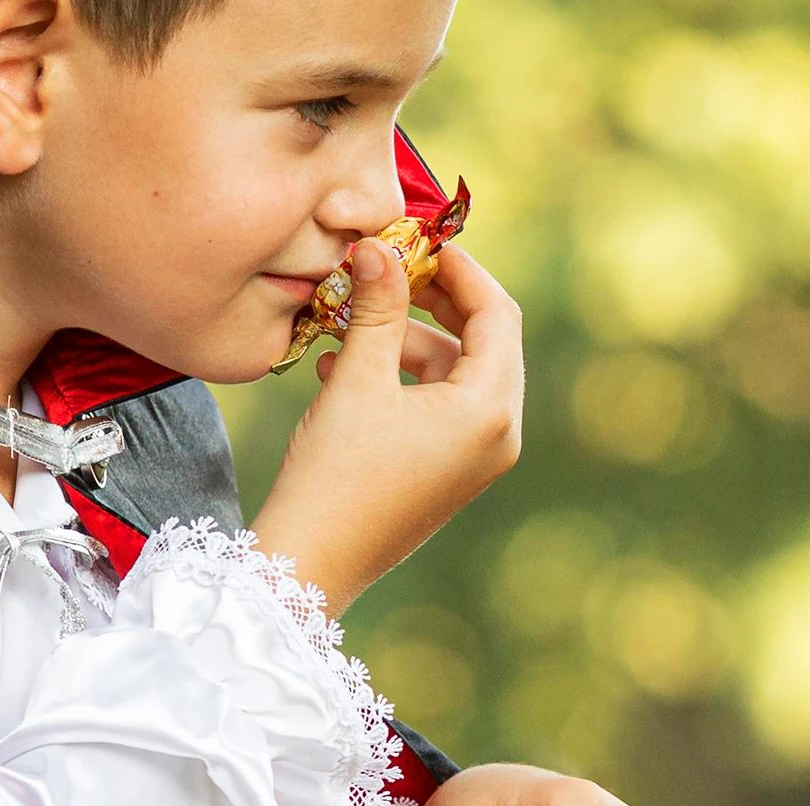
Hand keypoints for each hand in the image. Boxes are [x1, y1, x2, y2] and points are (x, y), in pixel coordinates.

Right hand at [253, 241, 523, 616]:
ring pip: (456, 373)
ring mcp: (476, 459)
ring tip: (346, 320)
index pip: (497, 313)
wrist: (312, 563)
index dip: (459, 268)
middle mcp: (497, 436)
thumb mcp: (357, 381)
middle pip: (484, 341)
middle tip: (390, 268)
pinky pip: (440, 407)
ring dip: (406, 340)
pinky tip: (344, 365)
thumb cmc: (334, 477)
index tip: (419, 239)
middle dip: (435, 300)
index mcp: (488, 411)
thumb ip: (377, 308)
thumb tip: (379, 247)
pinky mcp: (449, 473)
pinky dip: (403, 379)